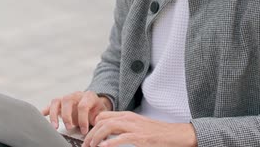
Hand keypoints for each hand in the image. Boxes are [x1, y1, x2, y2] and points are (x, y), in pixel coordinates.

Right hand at [41, 91, 112, 134]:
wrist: (95, 104)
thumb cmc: (97, 110)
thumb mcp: (102, 114)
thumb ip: (99, 119)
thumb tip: (97, 127)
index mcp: (88, 96)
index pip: (83, 105)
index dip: (83, 119)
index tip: (84, 131)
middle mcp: (76, 95)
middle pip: (67, 100)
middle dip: (67, 116)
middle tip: (69, 128)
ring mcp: (66, 98)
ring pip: (57, 101)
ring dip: (54, 114)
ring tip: (55, 127)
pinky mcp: (60, 103)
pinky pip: (51, 105)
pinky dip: (46, 110)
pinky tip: (42, 116)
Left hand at [82, 111, 196, 146]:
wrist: (175, 134)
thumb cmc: (157, 132)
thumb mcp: (137, 126)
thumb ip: (124, 128)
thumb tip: (109, 135)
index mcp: (127, 115)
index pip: (103, 116)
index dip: (92, 125)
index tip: (87, 135)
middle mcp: (128, 118)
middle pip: (102, 122)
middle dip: (90, 133)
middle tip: (85, 144)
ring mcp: (134, 127)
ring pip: (108, 127)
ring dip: (96, 137)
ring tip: (91, 146)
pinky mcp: (140, 137)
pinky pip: (121, 138)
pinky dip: (110, 143)